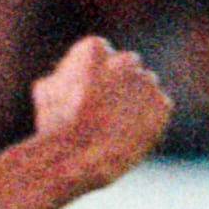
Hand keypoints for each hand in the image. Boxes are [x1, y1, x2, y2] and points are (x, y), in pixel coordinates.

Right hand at [23, 37, 171, 190]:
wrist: (79, 159)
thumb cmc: (56, 127)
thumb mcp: (46, 94)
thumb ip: (62, 78)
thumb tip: (63, 81)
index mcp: (94, 48)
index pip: (99, 53)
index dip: (90, 74)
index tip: (84, 93)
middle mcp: (125, 59)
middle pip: (126, 66)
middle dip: (118, 82)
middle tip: (105, 109)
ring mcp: (147, 82)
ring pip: (144, 86)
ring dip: (135, 100)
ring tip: (115, 127)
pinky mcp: (162, 105)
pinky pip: (158, 108)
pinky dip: (149, 119)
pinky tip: (130, 135)